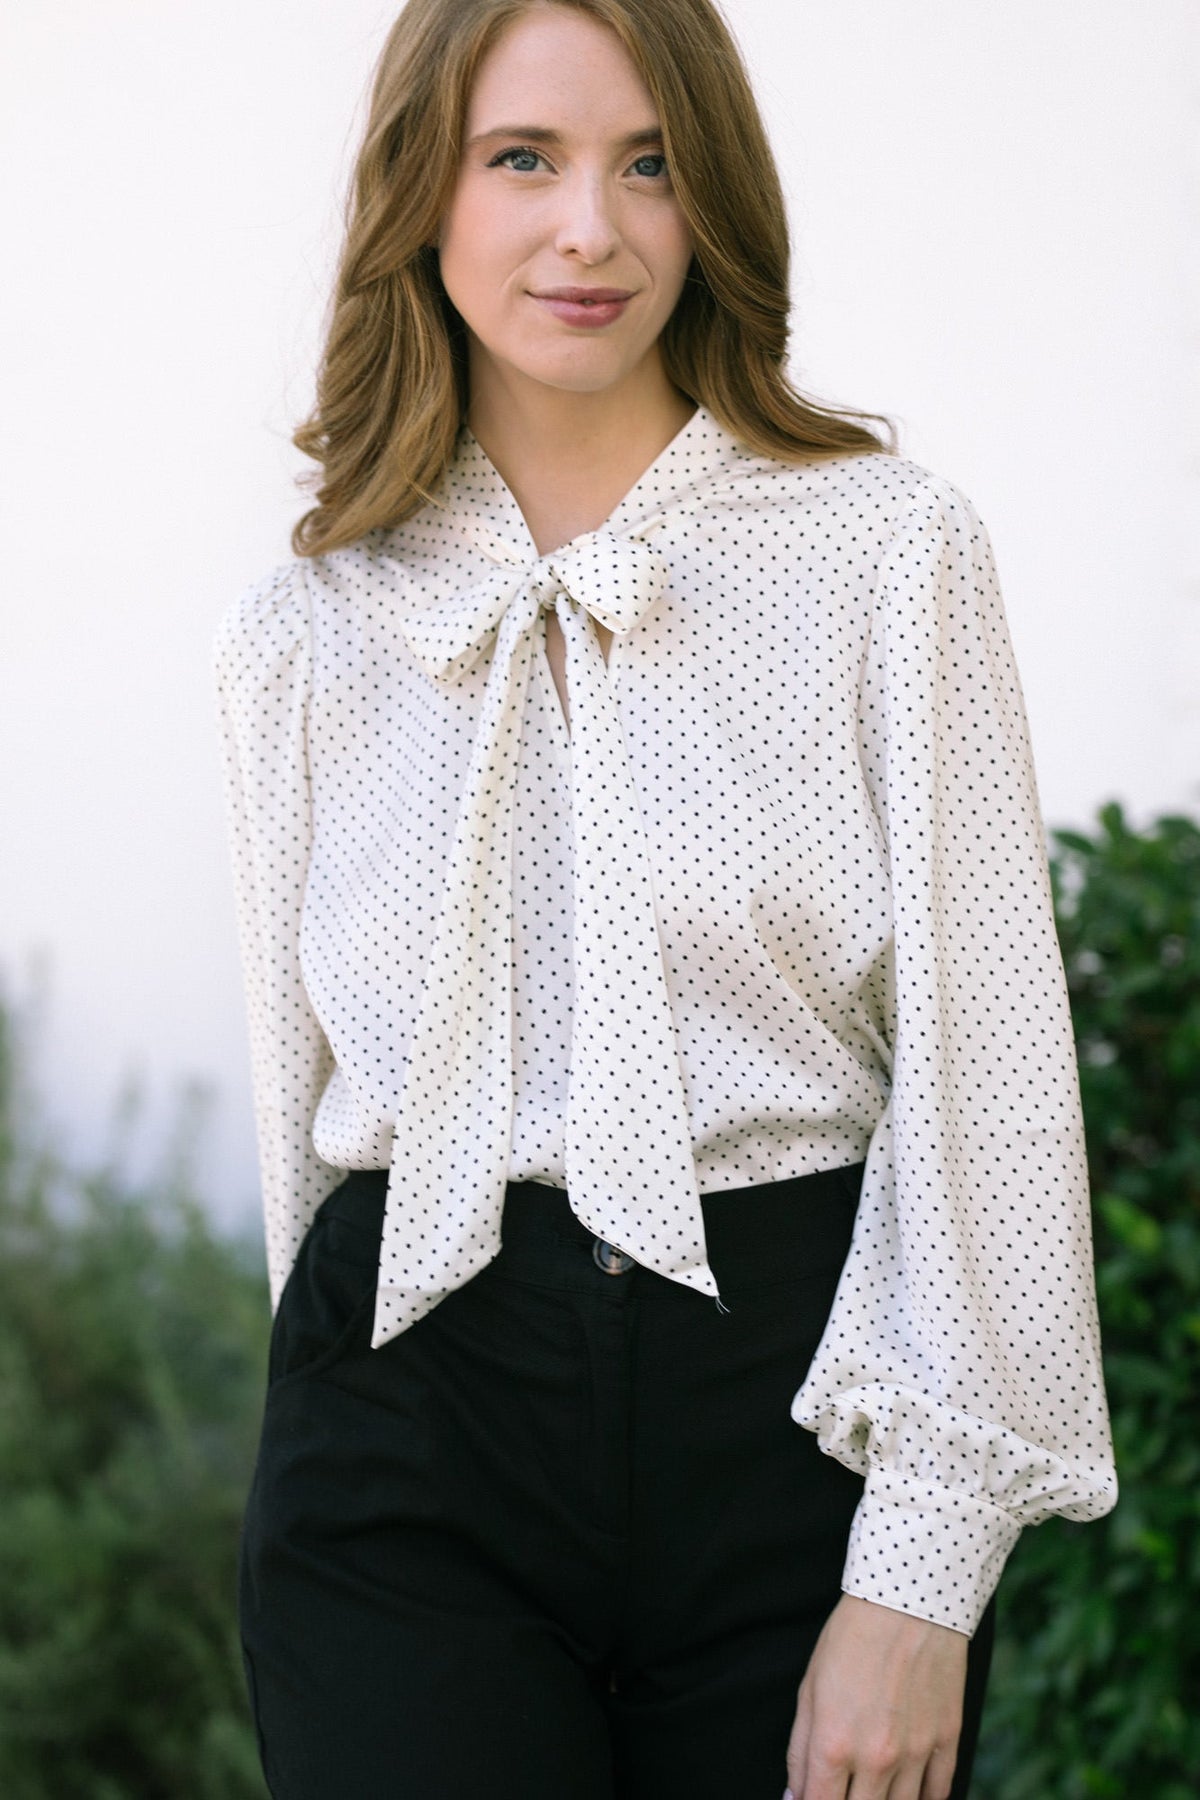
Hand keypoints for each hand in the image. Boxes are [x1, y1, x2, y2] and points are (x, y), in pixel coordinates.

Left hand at [784, 1593, 968, 1799]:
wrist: (908, 1599)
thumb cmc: (852, 1637)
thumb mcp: (810, 1687)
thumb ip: (800, 1749)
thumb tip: (793, 1796)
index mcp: (833, 1744)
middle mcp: (875, 1758)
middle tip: (843, 1787)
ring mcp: (915, 1753)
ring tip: (872, 1786)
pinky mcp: (947, 1740)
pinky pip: (937, 1794)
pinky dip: (921, 1799)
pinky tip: (907, 1789)